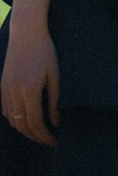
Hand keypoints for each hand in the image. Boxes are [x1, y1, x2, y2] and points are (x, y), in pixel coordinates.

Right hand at [1, 28, 59, 146]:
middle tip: (48, 141)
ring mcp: (5, 89)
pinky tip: (25, 120)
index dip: (45, 136)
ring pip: (12, 120)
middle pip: (22, 125)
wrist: (26, 33)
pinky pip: (5, 110)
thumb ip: (54, 100)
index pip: (36, 123)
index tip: (54, 142)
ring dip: (24, 130)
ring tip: (38, 133)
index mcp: (30, 90)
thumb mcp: (54, 75)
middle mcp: (14, 92)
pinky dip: (14, 119)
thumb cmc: (44, 51)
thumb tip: (55, 121)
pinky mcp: (2, 86)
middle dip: (35, 137)